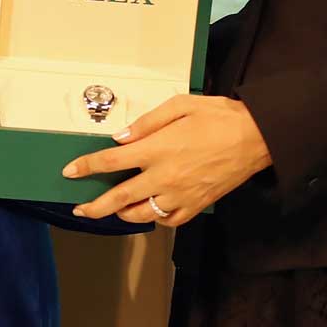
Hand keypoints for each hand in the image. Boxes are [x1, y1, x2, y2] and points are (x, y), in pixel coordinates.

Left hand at [60, 94, 271, 226]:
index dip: (86, 167)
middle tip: (79, 209)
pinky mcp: (196, 205)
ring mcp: (180, 195)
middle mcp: (164, 177)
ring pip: (142, 214)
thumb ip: (146, 123)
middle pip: (119, 198)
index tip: (70, 172)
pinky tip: (150, 211)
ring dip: (121, 214)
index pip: (111, 161)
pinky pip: (168, 220)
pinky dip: (155, 218)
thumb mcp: (179, 106)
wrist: (256, 137)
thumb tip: (120, 138)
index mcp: (157, 149)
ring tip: (112, 210)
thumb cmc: (218, 116)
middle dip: (94, 206)